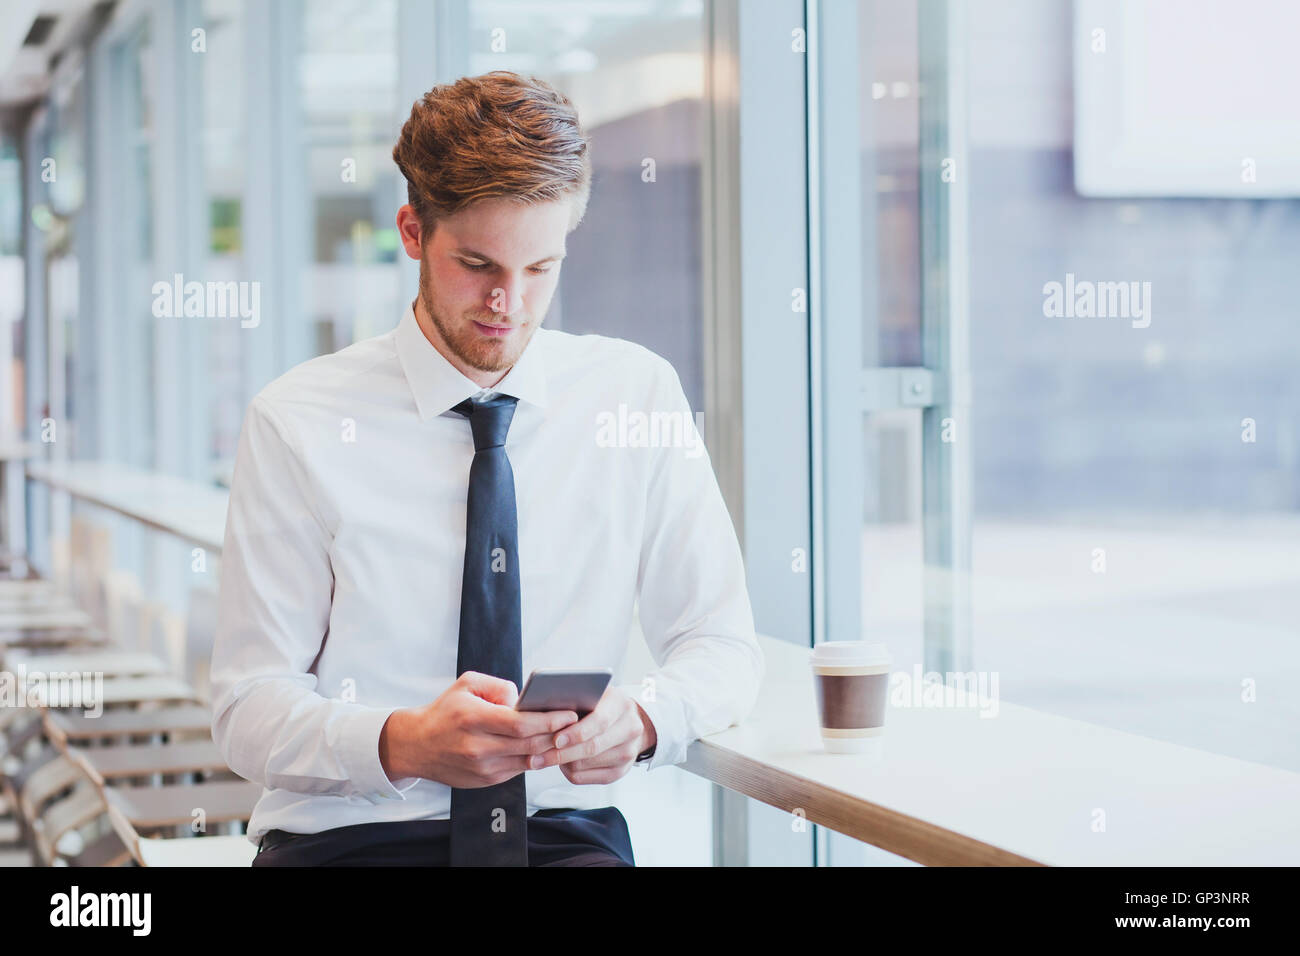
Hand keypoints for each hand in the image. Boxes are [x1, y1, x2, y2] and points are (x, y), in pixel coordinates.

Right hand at [379, 671, 578, 788]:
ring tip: (567, 736)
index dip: (549, 720)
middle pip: (528, 744)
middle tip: (577, 725)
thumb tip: (525, 699)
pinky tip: (545, 747)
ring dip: (549, 749)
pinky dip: (533, 758)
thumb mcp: (468, 684)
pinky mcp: (484, 781)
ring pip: (527, 760)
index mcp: (473, 718)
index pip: (520, 724)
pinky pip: (517, 770)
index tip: (569, 714)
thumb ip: (499, 686)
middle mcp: (477, 746)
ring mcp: (481, 768)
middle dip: (557, 735)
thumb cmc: (446, 711)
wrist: (417, 745)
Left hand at [552, 687, 656, 784]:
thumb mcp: (591, 693)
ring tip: (545, 756)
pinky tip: (561, 763)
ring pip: (586, 764)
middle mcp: (630, 729)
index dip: (576, 732)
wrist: (627, 720)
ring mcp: (628, 752)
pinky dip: (569, 772)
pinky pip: (586, 778)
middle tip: (537, 757)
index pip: (599, 721)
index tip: (555, 740)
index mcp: (621, 704)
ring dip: (563, 762)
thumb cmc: (600, 704)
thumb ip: (574, 698)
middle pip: (592, 747)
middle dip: (561, 753)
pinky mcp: (620, 771)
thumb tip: (542, 710)